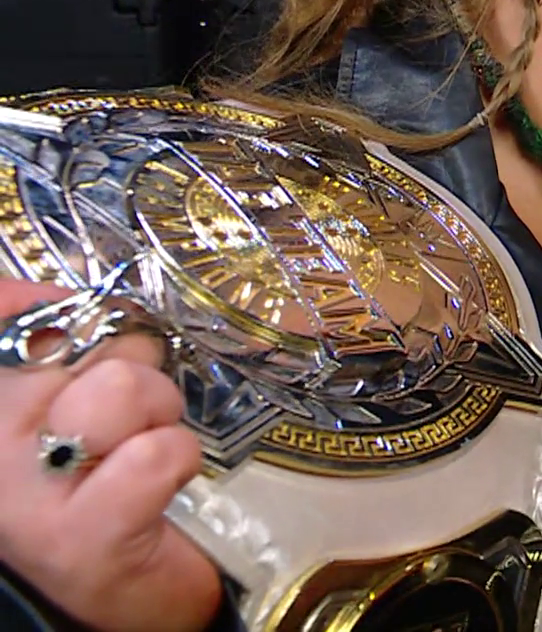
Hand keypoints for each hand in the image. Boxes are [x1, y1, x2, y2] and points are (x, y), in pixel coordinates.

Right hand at [0, 281, 221, 630]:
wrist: (135, 596)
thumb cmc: (110, 491)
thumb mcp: (81, 405)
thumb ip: (58, 343)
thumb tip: (55, 291)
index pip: (12, 320)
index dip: (58, 312)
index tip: (77, 335)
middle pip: (88, 350)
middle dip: (136, 376)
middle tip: (132, 425)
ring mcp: (24, 495)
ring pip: (121, 388)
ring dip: (159, 415)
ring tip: (146, 455)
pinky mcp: (79, 537)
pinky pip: (156, 452)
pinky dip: (179, 461)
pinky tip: (162, 490)